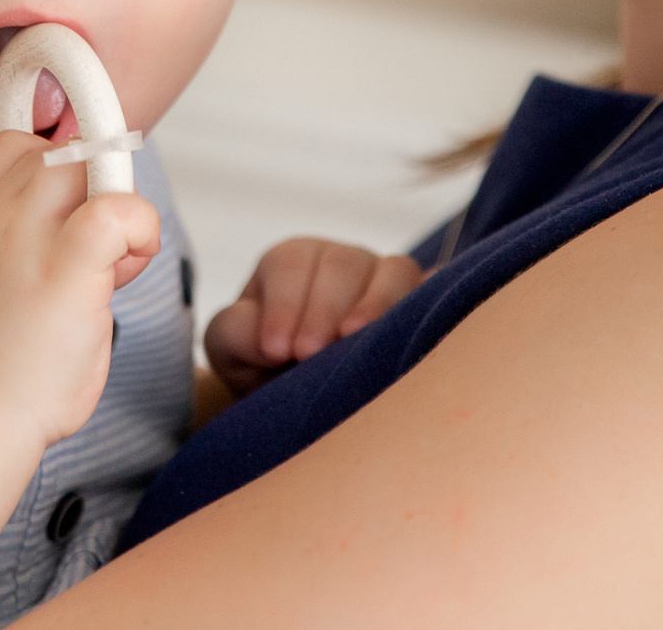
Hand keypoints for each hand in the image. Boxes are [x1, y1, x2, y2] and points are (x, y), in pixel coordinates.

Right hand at [0, 132, 161, 447]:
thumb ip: (30, 236)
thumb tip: (95, 218)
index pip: (18, 145)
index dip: (60, 171)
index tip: (72, 219)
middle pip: (64, 150)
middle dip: (98, 190)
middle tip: (102, 251)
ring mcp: (26, 236)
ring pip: (90, 163)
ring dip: (121, 206)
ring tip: (112, 265)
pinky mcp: (64, 267)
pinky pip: (118, 209)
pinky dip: (140, 228)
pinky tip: (129, 267)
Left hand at [204, 238, 421, 397]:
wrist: (300, 401)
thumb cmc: (263, 367)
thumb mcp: (232, 349)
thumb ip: (235, 332)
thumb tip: (270, 338)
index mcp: (290, 263)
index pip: (289, 264)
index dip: (282, 303)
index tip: (275, 349)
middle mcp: (340, 261)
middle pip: (340, 263)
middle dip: (322, 308)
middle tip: (307, 354)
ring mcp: (384, 278)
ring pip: (392, 270)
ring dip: (374, 304)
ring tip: (353, 338)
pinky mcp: (420, 303)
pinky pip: (430, 292)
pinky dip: (421, 308)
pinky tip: (405, 336)